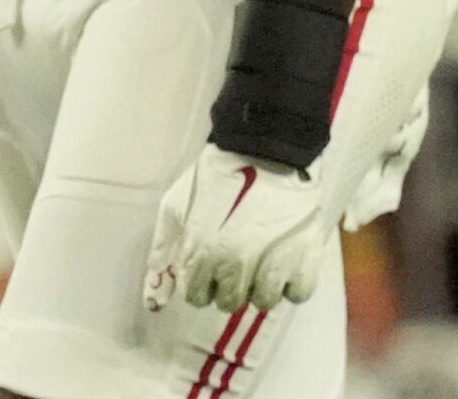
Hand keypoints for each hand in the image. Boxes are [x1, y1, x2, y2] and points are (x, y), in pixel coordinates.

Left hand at [145, 145, 331, 313]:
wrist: (264, 155)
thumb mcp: (175, 207)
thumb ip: (162, 252)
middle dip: (227, 286)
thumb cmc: (214, 179)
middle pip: (229, 303)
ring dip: (259, 286)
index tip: (207, 270)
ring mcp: (272, 267)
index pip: (196, 297)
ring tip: (259, 259)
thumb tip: (151, 301)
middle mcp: (236, 266)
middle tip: (235, 262)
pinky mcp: (305, 262)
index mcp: (202, 253)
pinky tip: (283, 260)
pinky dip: (290, 282)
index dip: (200, 284)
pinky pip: (297, 294)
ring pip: (263, 303)